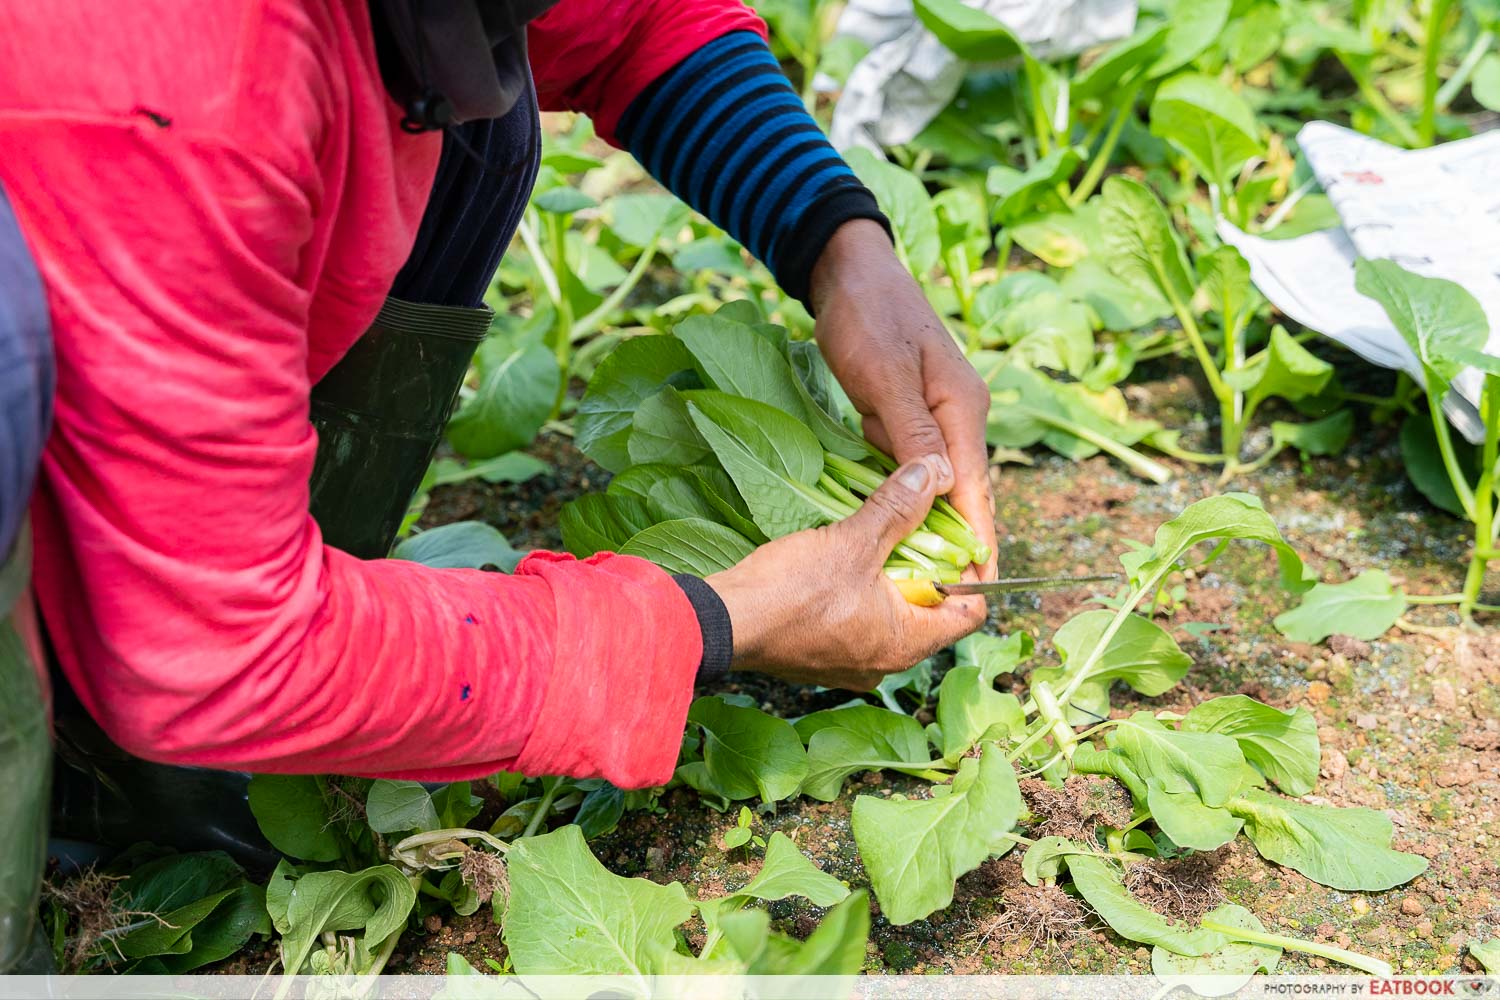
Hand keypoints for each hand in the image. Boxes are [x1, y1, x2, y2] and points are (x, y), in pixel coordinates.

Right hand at [705, 455, 985, 689]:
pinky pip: (859, 625)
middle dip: (928, 569)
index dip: (973, 573)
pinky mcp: (822, 659)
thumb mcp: (853, 540)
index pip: (971, 613)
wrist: (725, 623)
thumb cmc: (793, 590)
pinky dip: (862, 596)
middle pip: (932, 613)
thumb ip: (899, 506)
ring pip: (892, 618)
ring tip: (879, 539)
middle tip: (918, 528)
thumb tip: (935, 472)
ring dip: (891, 581)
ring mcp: (852, 665)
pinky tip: (843, 565)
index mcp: (907, 643)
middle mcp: (886, 663)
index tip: (961, 538)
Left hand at [810, 219, 997, 576]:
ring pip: (940, 482)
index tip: (978, 587)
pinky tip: (901, 527)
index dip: (979, 540)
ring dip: (935, 524)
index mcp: (962, 408)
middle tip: (954, 598)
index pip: (974, 488)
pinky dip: (910, 496)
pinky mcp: (913, 412)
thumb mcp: (884, 377)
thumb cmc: (866, 319)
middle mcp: (960, 415)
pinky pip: (915, 465)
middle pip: (965, 491)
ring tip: (927, 577)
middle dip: (962, 542)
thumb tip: (942, 486)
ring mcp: (938, 414)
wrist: (850, 272)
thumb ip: (912, 433)